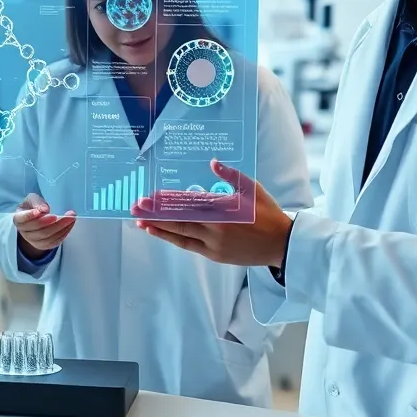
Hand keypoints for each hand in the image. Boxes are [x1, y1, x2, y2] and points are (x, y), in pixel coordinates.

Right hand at [13, 193, 75, 257]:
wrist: (34, 219)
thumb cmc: (33, 207)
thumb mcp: (32, 199)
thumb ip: (37, 202)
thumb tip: (45, 210)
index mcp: (18, 218)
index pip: (22, 219)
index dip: (31, 215)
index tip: (44, 210)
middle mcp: (24, 232)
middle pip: (39, 230)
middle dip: (55, 223)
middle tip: (68, 215)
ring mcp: (32, 241)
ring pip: (47, 238)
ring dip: (62, 229)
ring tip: (71, 219)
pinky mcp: (42, 245)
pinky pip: (53, 243)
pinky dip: (63, 235)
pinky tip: (69, 226)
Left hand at [133, 159, 292, 266]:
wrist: (281, 244)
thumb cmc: (267, 213)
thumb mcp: (252, 189)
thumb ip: (231, 175)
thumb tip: (213, 162)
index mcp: (224, 209)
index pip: (189, 203)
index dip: (168, 200)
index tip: (150, 196)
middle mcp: (215, 227)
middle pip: (179, 219)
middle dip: (156, 213)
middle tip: (136, 207)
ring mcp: (214, 243)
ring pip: (180, 234)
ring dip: (159, 228)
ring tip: (140, 222)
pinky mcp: (214, 255)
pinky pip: (188, 245)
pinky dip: (172, 239)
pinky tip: (159, 233)